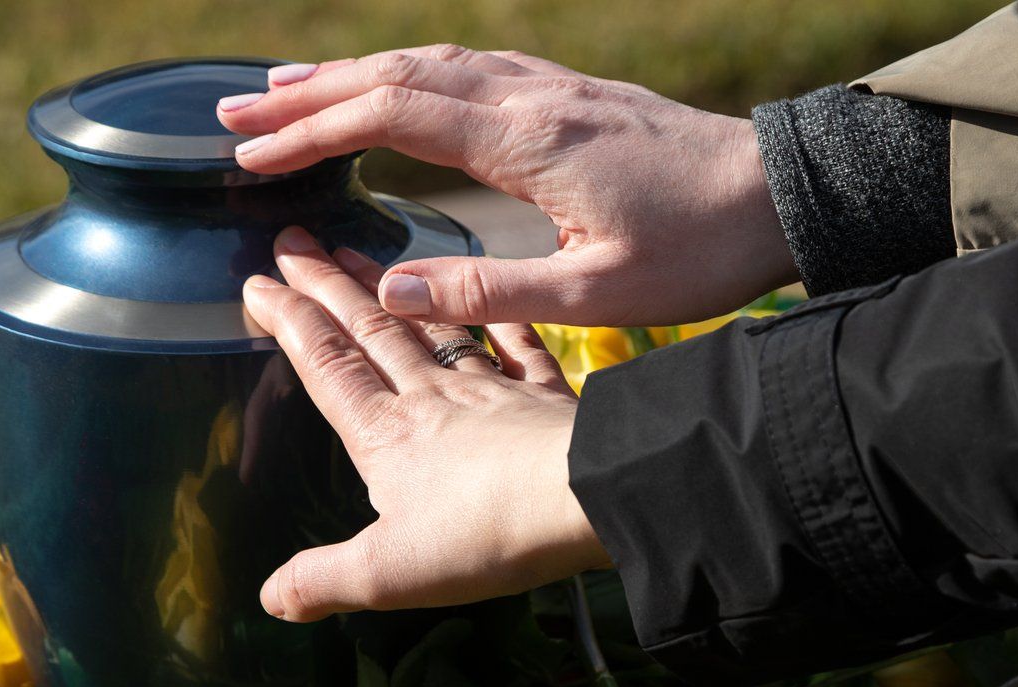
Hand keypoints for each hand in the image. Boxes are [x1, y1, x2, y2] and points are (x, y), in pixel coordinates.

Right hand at [218, 46, 796, 326]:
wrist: (783, 195)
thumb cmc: (699, 250)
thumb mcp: (596, 293)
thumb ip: (490, 291)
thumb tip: (390, 292)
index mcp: (527, 141)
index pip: (393, 115)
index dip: (314, 131)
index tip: (251, 152)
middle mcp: (531, 97)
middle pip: (398, 74)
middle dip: (310, 92)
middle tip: (233, 111)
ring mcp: (553, 87)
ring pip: (432, 62)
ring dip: (355, 73)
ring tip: (288, 90)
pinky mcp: (574, 95)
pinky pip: (471, 68)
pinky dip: (411, 72)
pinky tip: (396, 87)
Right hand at [242, 226, 609, 620]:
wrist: (586, 497)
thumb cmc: (486, 533)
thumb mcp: (388, 573)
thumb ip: (324, 580)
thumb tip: (271, 599)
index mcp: (385, 435)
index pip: (325, 365)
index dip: (287, 322)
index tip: (257, 282)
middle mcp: (432, 398)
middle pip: (369, 331)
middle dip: (326, 285)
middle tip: (295, 242)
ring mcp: (492, 390)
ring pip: (430, 328)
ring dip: (391, 289)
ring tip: (359, 255)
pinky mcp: (547, 396)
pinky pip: (518, 345)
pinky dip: (498, 319)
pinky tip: (487, 301)